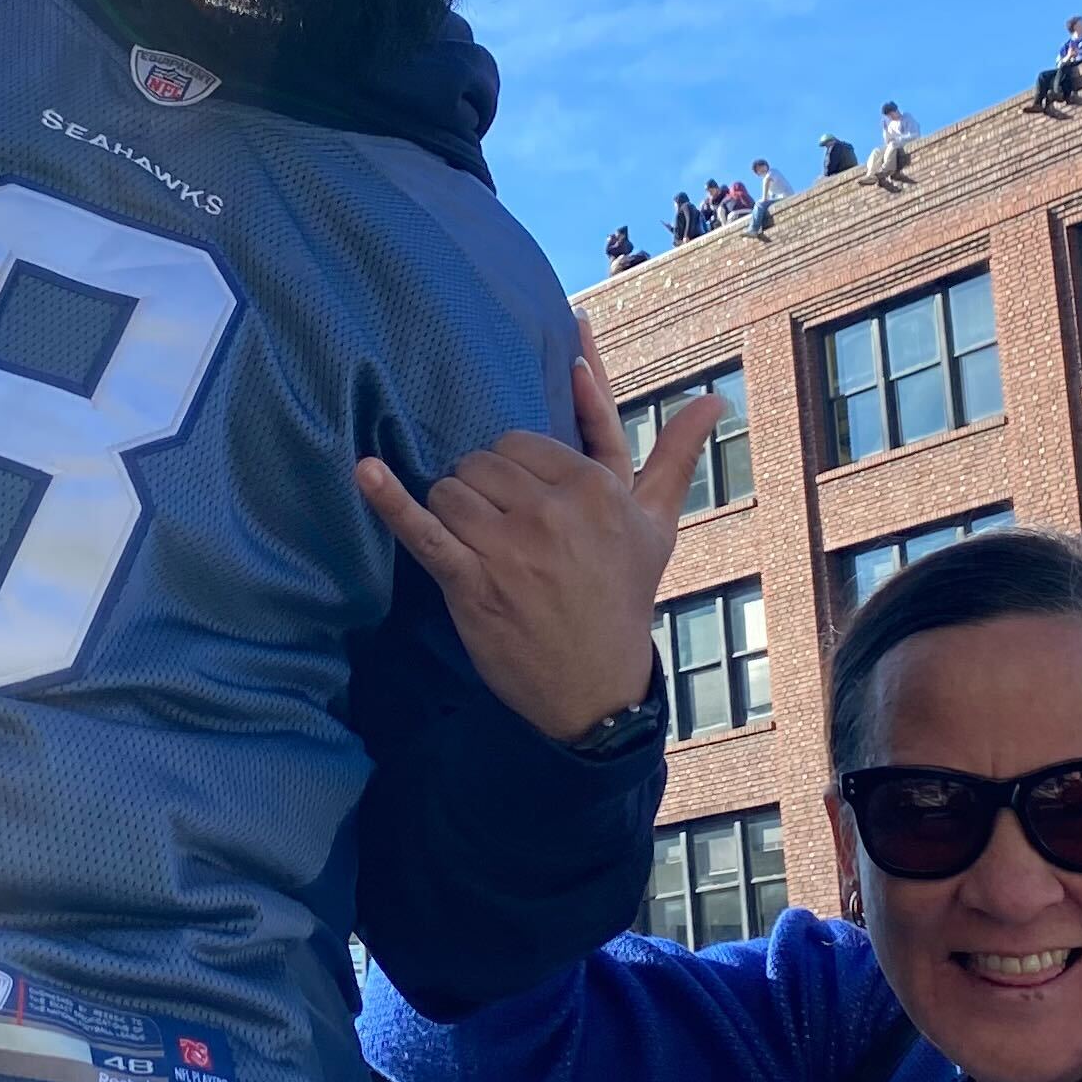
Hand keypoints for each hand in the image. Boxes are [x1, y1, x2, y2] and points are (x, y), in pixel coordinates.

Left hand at [356, 349, 715, 744]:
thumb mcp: (657, 522)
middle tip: (505, 535)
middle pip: (482, 461)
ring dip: (453, 512)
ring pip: (452, 489)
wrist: (596, 684)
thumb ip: (677, 452)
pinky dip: (391, 500)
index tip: (522, 498)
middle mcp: (553, 510)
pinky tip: (365, 471)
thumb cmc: (625, 595)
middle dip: (483, 490)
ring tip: (479, 548)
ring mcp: (510, 546)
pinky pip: (424, 529)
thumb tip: (716, 396)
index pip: (523, 442)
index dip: (515, 469)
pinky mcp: (473, 581)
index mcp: (596, 486)